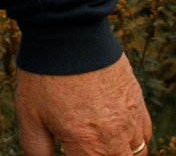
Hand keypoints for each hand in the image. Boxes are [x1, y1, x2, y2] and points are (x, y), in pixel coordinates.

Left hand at [16, 54, 151, 155]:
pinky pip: (145, 134)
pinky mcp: (138, 101)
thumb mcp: (30, 115)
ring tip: (100, 148)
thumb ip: (37, 149)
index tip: (72, 151)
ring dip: (121, 155)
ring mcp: (131, 119)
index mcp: (87, 145)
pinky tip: (119, 138)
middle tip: (86, 148)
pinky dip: (136, 143)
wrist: (68, 32)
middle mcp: (115, 138)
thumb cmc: (45, 74)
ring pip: (137, 155)